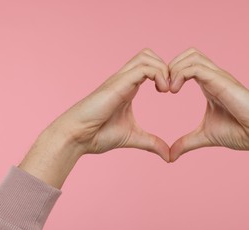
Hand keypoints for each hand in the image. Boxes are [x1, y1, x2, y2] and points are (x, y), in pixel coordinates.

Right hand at [49, 48, 170, 161]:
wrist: (77, 137)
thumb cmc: (98, 135)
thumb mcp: (133, 137)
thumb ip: (152, 143)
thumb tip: (168, 156)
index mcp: (128, 87)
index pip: (149, 66)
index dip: (165, 74)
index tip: (171, 93)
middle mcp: (124, 79)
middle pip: (148, 55)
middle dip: (166, 67)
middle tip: (171, 89)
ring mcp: (120, 80)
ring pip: (146, 56)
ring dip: (163, 69)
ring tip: (167, 90)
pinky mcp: (118, 84)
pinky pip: (143, 68)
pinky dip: (158, 74)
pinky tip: (162, 91)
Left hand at [168, 48, 248, 161]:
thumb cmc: (239, 132)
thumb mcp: (204, 136)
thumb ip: (186, 142)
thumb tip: (171, 155)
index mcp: (208, 85)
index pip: (187, 65)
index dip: (170, 73)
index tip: (162, 92)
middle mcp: (213, 77)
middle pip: (188, 54)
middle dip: (170, 66)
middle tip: (163, 88)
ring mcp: (219, 77)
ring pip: (192, 56)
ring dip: (174, 69)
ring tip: (169, 90)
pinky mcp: (222, 82)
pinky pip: (197, 67)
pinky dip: (181, 74)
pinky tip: (175, 90)